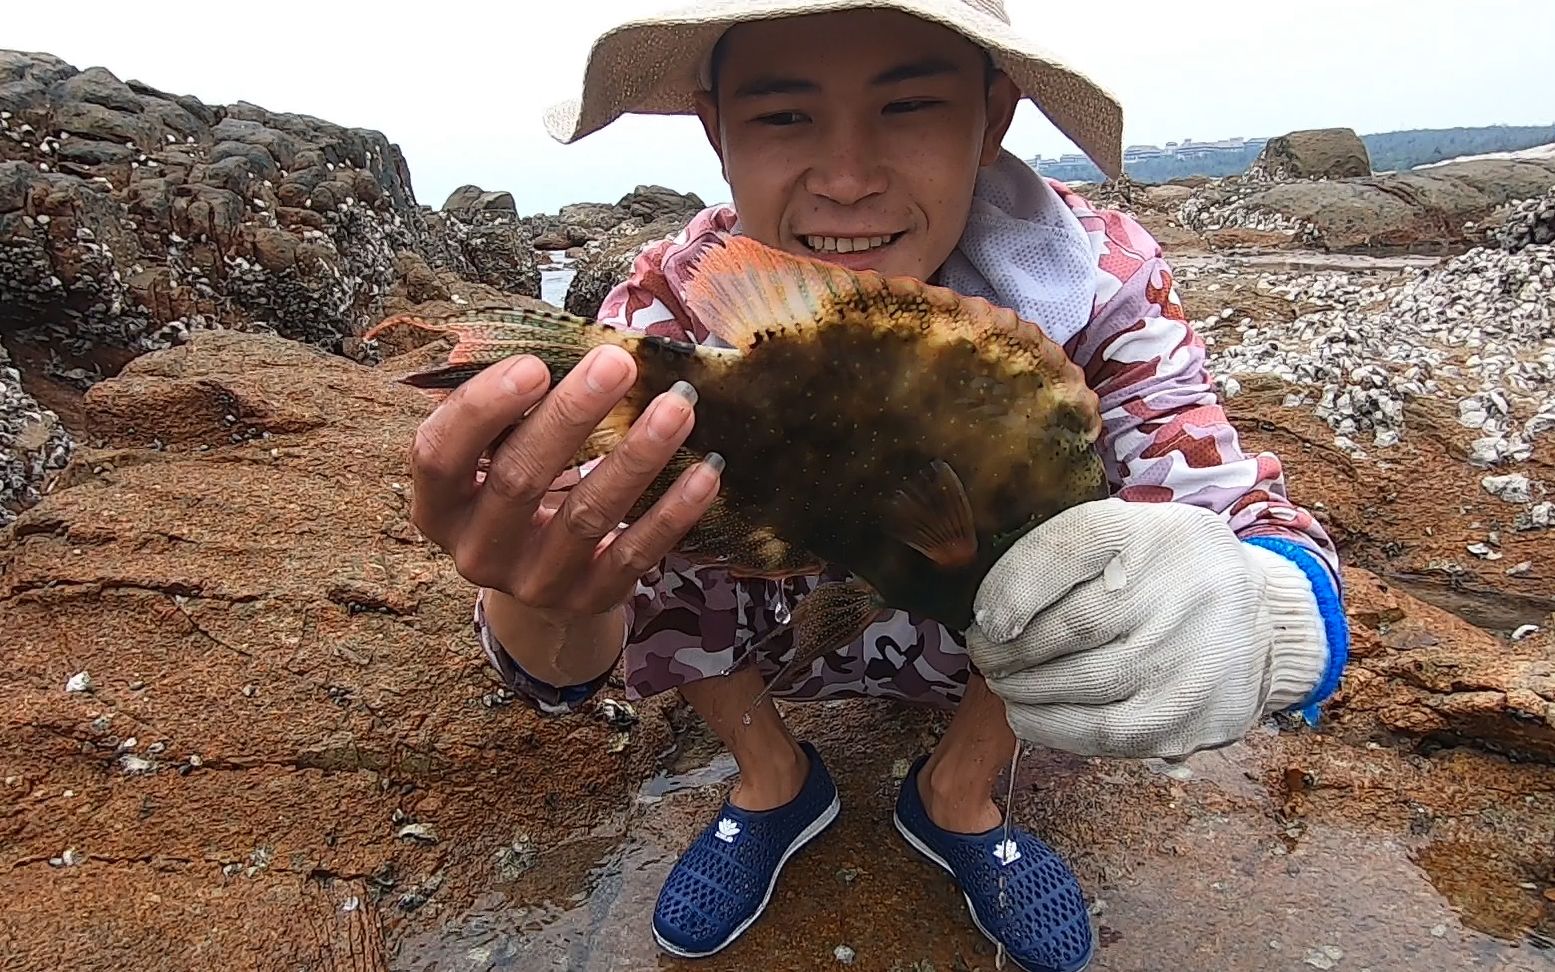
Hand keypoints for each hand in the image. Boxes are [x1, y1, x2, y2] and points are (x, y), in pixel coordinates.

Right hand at [408, 344, 721, 622]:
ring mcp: (534, 583)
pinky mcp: (589, 599)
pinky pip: (635, 554)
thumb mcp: (497, 454)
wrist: (544, 577)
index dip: (482, 408)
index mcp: (440, 505)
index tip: (534, 364)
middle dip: (571, 415)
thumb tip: (563, 340)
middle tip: (618, 364)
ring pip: (587, 515)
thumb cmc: (521, 487)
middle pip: (519, 480)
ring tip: (677, 406)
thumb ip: (512, 408)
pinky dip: (673, 512)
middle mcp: (477, 550)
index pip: (440, 455)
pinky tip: (704, 472)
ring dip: (636, 456)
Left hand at [966, 498, 1328, 758]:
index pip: (1070, 546)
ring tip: (1003, 681)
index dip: (1012, 587)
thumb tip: (989, 614)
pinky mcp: (1190, 716)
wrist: (1263, 621)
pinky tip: (1025, 714)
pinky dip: (1048, 727)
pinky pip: (1100, 732)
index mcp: (1151, 531)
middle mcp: (1180, 588)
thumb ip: (1060, 556)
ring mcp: (1190, 656)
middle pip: (1067, 627)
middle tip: (984, 653)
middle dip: (1005, 649)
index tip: (984, 617)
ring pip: (1078, 683)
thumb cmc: (1163, 576)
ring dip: (1021, 689)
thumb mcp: (1124, 535)